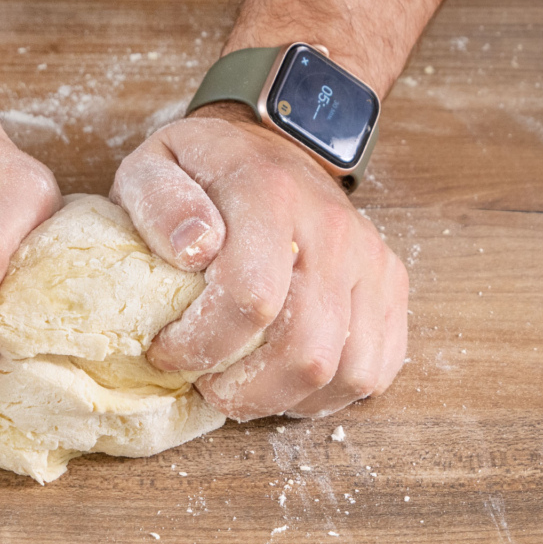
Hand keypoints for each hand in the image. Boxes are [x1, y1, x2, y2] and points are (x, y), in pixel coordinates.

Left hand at [111, 112, 407, 419]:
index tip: (166, 350)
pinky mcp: (389, 284)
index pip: (250, 298)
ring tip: (242, 387)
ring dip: (286, 399)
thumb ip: (160, 204)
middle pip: (305, 351)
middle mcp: (333, 229)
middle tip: (204, 383)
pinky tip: (284, 381)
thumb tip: (194, 249)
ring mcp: (370, 259)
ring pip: (347, 372)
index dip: (202, 343)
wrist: (272, 145)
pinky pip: (377, 368)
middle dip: (244, 390)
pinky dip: (330, 394)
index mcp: (269, 196)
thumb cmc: (203, 170)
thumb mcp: (153, 167)